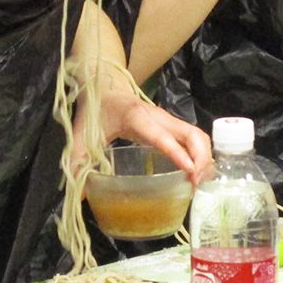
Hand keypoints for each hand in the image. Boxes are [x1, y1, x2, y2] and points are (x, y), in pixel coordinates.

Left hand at [70, 86, 211, 186]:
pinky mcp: (171, 125)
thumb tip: (78, 196)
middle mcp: (158, 117)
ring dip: (204, 158)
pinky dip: (200, 155)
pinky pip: (193, 138)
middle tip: (195, 185)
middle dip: (200, 159)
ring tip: (197, 183)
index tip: (189, 171)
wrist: (104, 86)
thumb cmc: (95, 110)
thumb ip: (78, 162)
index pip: (161, 135)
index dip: (177, 152)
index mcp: (136, 117)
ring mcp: (168, 120)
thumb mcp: (81, 135)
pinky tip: (195, 173)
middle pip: (192, 134)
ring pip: (197, 136)